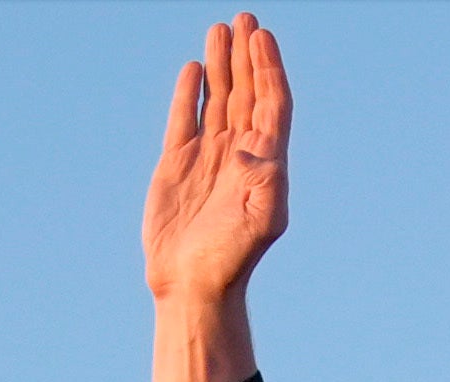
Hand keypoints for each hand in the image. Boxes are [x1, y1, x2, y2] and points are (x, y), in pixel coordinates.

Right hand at [145, 15, 288, 381]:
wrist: (192, 286)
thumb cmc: (231, 260)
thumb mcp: (260, 224)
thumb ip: (266, 185)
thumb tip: (254, 150)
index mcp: (265, 163)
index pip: (272, 103)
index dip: (269, 69)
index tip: (263, 37)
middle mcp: (240, 155)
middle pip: (248, 92)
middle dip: (247, 55)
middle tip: (245, 17)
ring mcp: (208, 157)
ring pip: (219, 99)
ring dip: (222, 65)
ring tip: (220, 29)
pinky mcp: (178, 165)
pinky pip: (186, 119)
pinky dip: (191, 94)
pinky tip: (195, 69)